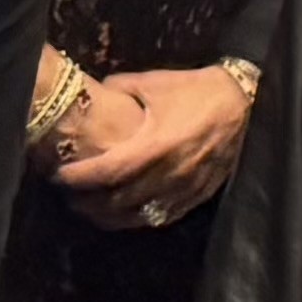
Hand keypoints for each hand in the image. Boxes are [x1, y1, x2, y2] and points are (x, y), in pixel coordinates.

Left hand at [50, 64, 250, 230]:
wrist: (242, 103)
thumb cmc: (195, 91)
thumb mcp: (154, 82)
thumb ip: (119, 88)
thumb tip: (93, 93)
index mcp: (156, 144)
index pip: (108, 171)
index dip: (80, 178)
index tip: (59, 176)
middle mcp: (169, 172)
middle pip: (118, 200)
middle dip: (88, 202)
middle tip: (68, 196)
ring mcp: (184, 188)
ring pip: (139, 216)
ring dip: (109, 217)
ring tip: (89, 210)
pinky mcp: (197, 196)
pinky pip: (162, 217)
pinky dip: (138, 219)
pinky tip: (124, 214)